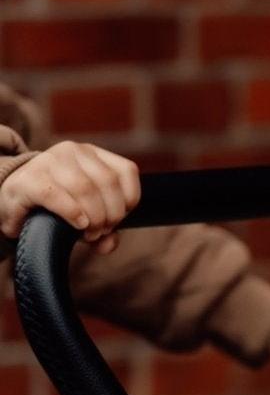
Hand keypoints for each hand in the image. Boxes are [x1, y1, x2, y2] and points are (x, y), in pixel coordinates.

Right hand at [0, 141, 139, 253]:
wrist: (16, 201)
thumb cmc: (59, 206)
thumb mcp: (90, 214)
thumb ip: (107, 229)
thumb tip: (109, 243)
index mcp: (92, 154)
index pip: (126, 171)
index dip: (129, 201)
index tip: (117, 219)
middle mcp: (72, 151)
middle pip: (108, 183)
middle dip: (111, 215)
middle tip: (101, 231)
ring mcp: (49, 161)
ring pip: (86, 189)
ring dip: (94, 218)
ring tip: (88, 233)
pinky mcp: (29, 179)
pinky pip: (57, 196)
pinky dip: (72, 213)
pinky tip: (77, 224)